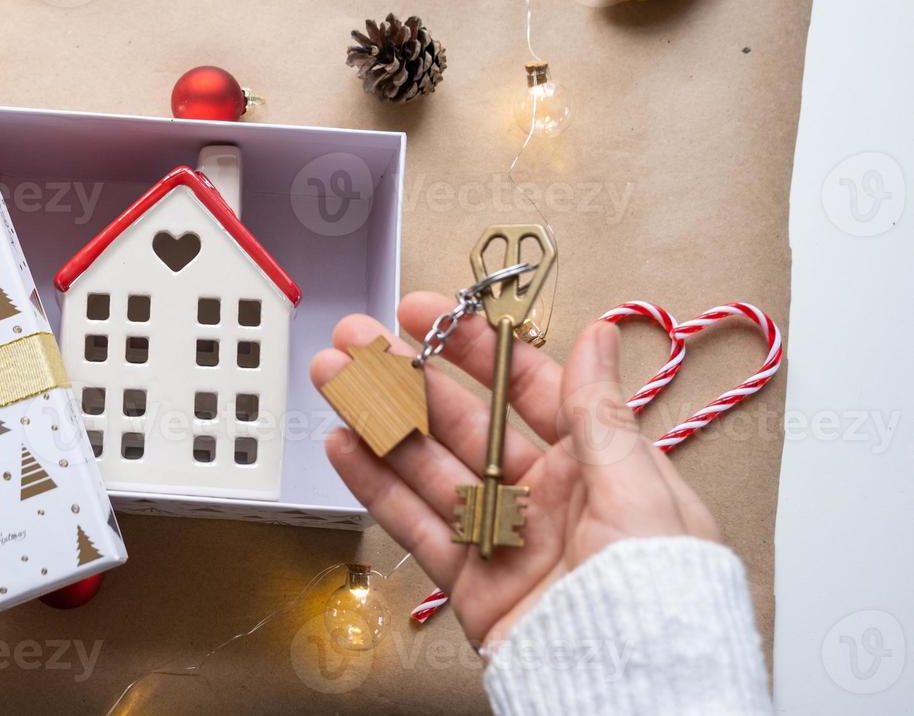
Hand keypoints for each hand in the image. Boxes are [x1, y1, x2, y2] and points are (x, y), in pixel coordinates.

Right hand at [311, 293, 719, 650]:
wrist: (637, 687)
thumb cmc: (660, 591)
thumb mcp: (638, 486)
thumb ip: (599, 411)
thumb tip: (598, 335)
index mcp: (591, 464)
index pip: (523, 386)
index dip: (471, 346)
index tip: (427, 314)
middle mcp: (541, 494)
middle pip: (459, 420)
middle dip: (405, 375)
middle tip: (356, 340)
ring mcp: (499, 535)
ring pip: (425, 465)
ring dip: (376, 418)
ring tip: (333, 380)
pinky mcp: (469, 581)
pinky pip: (413, 524)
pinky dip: (373, 485)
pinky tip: (343, 446)